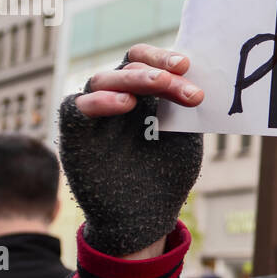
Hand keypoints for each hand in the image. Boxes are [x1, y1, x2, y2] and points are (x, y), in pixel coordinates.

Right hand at [59, 44, 205, 256]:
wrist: (145, 219)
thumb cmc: (165, 177)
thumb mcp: (184, 138)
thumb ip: (184, 108)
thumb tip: (201, 73)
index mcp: (144, 96)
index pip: (147, 62)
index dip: (163, 58)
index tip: (187, 65)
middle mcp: (117, 100)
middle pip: (128, 66)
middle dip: (158, 71)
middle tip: (182, 78)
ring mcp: (95, 116)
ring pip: (102, 79)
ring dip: (133, 79)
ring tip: (159, 84)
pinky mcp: (75, 135)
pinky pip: (75, 107)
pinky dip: (99, 101)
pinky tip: (125, 104)